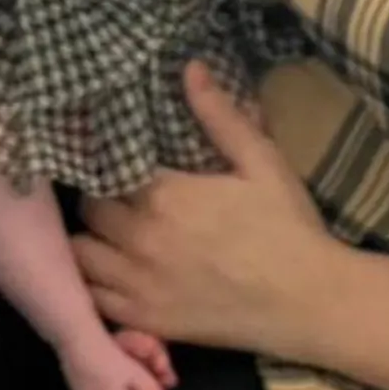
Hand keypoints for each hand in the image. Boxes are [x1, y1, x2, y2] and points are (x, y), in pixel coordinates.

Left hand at [73, 63, 333, 354]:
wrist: (307, 300)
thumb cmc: (286, 224)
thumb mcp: (260, 159)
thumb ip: (219, 114)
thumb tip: (190, 66)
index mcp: (165, 196)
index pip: (106, 170)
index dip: (105, 160)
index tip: (110, 151)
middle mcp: (140, 240)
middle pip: (89, 211)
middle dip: (97, 195)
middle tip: (114, 187)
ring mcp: (139, 286)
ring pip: (81, 255)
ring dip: (89, 237)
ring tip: (107, 227)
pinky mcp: (146, 323)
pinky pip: (94, 300)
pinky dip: (91, 281)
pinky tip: (109, 268)